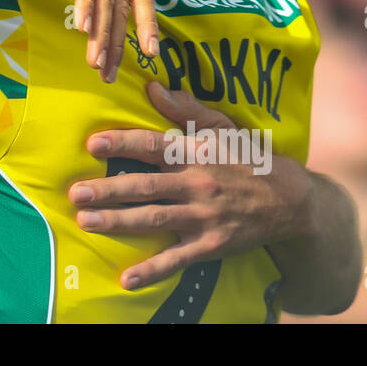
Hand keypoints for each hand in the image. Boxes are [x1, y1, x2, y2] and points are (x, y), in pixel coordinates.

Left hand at [68, 80, 313, 288]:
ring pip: (154, 219)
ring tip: (86, 221)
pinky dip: (152, 270)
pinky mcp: (211, 245)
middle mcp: (198, 184)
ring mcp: (204, 217)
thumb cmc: (249, 159)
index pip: (153, 146)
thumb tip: (153, 87)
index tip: (93, 144)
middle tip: (76, 193)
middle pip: (146, 186)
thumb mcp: (222, 127)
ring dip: (118, 222)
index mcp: (197, 153)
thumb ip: (186, 109)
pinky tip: (126, 278)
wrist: (291, 201)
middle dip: (109, 189)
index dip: (123, 144)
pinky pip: (177, 259)